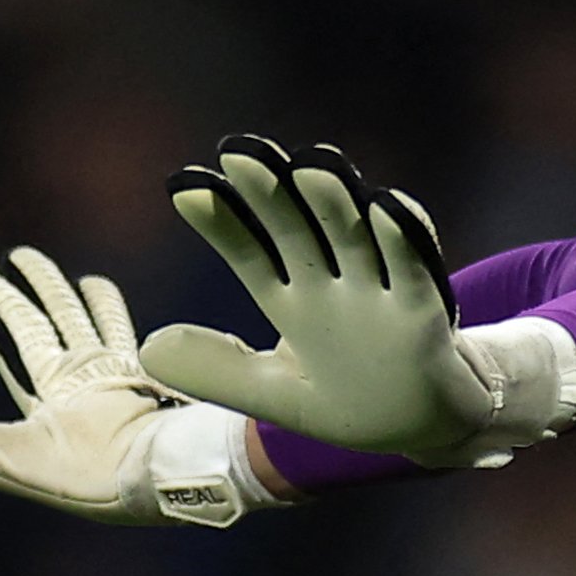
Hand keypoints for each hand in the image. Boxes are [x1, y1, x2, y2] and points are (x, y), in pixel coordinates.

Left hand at [0, 247, 280, 526]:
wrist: (159, 477)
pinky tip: (97, 286)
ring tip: (37, 263)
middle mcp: (75, 385)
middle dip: (16, 292)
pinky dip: (109, 308)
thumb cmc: (82, 477)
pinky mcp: (145, 373)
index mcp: (44, 400)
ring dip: (60, 290)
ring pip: (80, 318)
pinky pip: (122, 329)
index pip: (10, 337)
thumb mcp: (5, 460)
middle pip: (41, 322)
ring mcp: (112, 377)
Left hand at [140, 138, 575, 465]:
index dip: (220, 221)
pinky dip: (401, 239)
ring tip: (310, 165)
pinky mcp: (424, 312)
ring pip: (354, 238)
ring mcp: (378, 293)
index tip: (183, 184)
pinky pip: (413, 270)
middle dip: (270, 192)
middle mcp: (333, 284)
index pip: (250, 252)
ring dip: (334, 203)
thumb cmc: (349, 399)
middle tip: (239, 150)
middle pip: (298, 230)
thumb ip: (218, 371)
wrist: (426, 426)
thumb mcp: (274, 394)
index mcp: (293, 300)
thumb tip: (149, 347)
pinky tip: (385, 206)